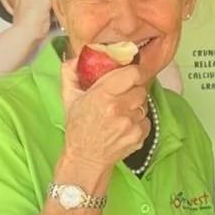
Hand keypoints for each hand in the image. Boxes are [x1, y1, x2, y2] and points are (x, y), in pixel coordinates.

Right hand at [59, 55, 149, 172]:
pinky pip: (146, 120)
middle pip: (140, 88)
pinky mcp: (139, 136)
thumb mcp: (69, 97)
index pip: (132, 74)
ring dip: (135, 106)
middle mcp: (119, 109)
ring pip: (144, 104)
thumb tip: (79, 57)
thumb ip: (70, 72)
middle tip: (122, 95)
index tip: (132, 73)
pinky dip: (138, 121)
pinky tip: (125, 125)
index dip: (135, 71)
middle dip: (133, 89)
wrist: (86, 157)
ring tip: (121, 112)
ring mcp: (131, 124)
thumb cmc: (78, 126)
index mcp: (102, 95)